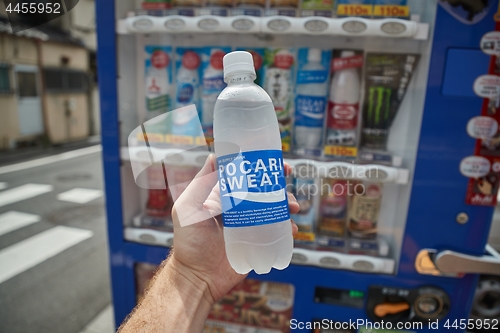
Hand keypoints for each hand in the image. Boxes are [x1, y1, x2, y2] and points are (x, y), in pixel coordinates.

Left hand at [171, 154, 298, 304]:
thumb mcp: (188, 208)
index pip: (244, 175)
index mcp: (223, 196)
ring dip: (286, 202)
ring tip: (292, 206)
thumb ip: (199, 184)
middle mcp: (238, 208)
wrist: (198, 277)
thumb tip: (214, 156)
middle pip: (262, 189)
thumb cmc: (189, 242)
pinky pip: (277, 230)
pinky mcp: (258, 242)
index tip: (271, 159)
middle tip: (288, 176)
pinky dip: (287, 226)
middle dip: (278, 180)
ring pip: (273, 207)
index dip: (258, 166)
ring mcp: (250, 224)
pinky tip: (290, 227)